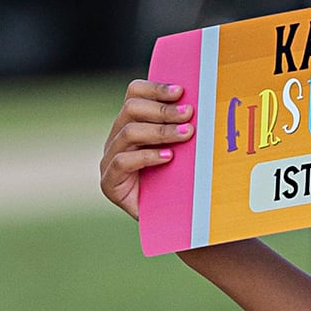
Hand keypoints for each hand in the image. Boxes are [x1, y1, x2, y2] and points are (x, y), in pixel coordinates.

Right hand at [100, 79, 191, 221]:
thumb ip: (181, 125)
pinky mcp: (109, 183)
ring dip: (161, 131)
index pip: (134, 93)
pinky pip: (123, 162)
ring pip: (129, 133)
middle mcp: (116, 139)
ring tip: (186, 134)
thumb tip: (201, 101)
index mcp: (130, 123)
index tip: (182, 91)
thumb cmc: (177, 181)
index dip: (156, 88)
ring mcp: (109, 160)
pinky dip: (147, 157)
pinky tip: (168, 158)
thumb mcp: (182, 149)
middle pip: (131, 109)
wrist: (169, 221)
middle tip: (189, 114)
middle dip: (163, 110)